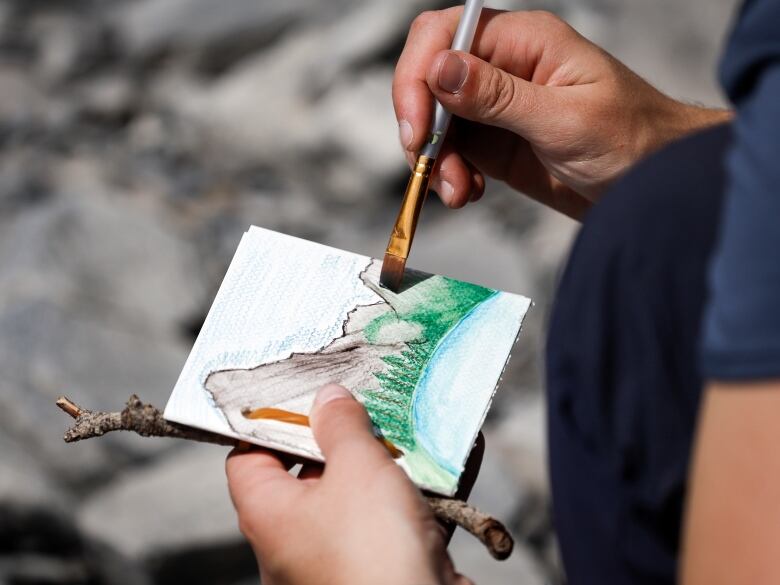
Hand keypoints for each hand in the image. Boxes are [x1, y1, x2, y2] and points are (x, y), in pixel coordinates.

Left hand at [226, 384, 474, 584]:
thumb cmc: (373, 548)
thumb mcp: (356, 468)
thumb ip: (340, 426)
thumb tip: (326, 396)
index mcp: (270, 516)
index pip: (247, 457)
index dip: (268, 421)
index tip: (301, 392)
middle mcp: (298, 541)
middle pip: (310, 473)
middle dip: (343, 435)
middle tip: (367, 399)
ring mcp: (342, 558)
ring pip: (361, 496)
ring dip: (391, 461)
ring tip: (414, 422)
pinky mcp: (385, 569)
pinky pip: (400, 520)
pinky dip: (425, 491)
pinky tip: (456, 460)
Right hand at [393, 9, 731, 217]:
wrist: (654, 186)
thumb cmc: (632, 140)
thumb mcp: (565, 120)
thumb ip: (499, 96)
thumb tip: (440, 68)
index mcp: (524, 42)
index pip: (445, 35)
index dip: (418, 76)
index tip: (417, 126)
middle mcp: (504, 67)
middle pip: (430, 79)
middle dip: (422, 125)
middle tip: (431, 166)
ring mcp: (496, 106)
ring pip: (435, 121)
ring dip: (435, 159)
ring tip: (456, 191)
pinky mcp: (495, 142)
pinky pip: (452, 151)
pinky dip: (448, 174)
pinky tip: (466, 192)